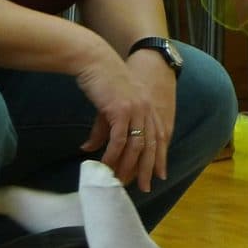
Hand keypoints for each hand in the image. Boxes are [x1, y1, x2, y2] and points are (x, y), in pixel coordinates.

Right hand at [76, 49, 174, 191]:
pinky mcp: (121, 110)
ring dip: (128, 166)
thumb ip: (102, 129)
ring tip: (120, 181)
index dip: (159, 158)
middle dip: (148, 169)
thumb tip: (88, 148)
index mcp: (149, 107)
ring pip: (136, 146)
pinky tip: (106, 165)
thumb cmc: (101, 80)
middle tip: (144, 187)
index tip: (159, 175)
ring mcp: (136, 111)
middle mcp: (147, 110)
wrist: (94, 59)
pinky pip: (119, 139)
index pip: (159, 138)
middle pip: (151, 146)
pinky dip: (113, 154)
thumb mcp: (106, 107)